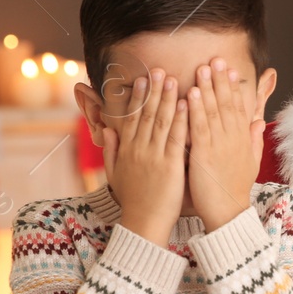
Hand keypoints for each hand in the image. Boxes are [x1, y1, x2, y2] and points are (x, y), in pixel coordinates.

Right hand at [103, 67, 186, 245]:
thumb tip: (107, 131)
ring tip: (171, 78)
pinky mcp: (169, 166)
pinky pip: (175, 138)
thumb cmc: (132, 201)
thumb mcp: (115, 175)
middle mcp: (138, 149)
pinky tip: (185, 103)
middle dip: (153, 90)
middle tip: (158, 70)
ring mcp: (153, 156)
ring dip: (166, 98)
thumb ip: (111, 151)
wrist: (142, 223)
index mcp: (127, 150)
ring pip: (160, 121)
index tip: (143, 79)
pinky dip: (180, 119)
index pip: (132, 118)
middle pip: (146, 114)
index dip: (138, 97)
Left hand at [186, 58, 264, 231]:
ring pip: (213, 111)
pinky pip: (199, 128)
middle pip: (227, 104)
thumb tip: (258, 122)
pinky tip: (190, 94)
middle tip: (215, 59)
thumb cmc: (234, 190)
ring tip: (203, 69)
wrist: (227, 213)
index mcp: (242, 140)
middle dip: (220, 81)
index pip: (238, 107)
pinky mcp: (205, 155)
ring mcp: (219, 146)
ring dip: (207, 89)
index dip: (233, 87)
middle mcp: (232, 139)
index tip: (229, 69)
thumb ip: (253, 140)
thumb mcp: (250, 162)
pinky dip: (195, 110)